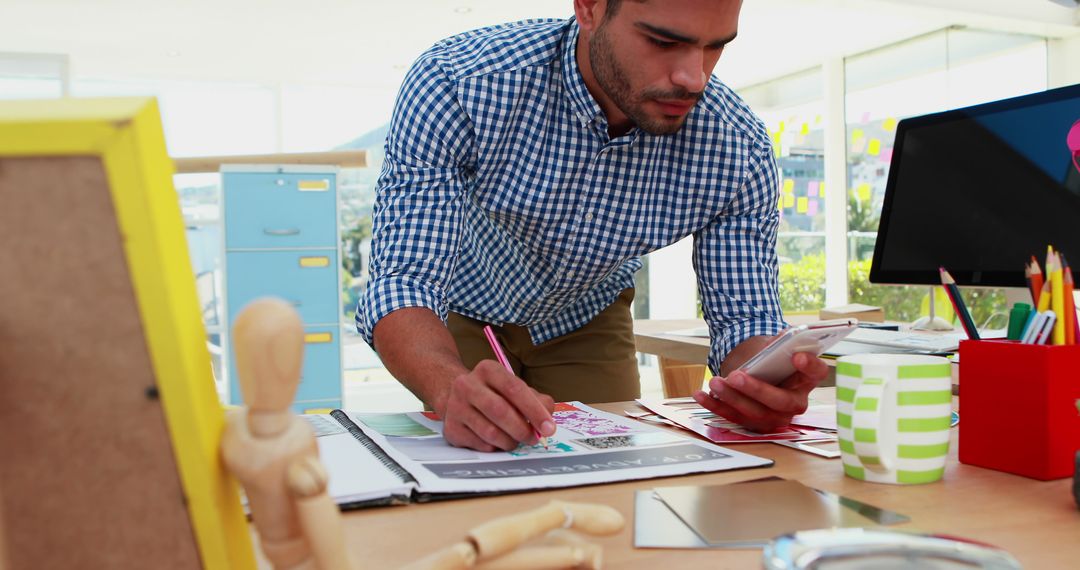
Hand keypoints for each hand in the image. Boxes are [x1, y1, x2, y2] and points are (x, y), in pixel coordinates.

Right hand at [435, 360, 555, 451]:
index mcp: (487, 370)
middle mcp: (467, 385)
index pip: (514, 389)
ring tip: (515, 440)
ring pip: (490, 432)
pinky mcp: (451, 428)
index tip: (548, 427)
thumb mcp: (516, 388)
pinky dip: (495, 447)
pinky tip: (498, 441)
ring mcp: (456, 407)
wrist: (456, 396)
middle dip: (522, 429)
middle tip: (533, 438)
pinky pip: (480, 445)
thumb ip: (537, 400)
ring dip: (510, 441)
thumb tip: (547, 421)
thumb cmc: (494, 393)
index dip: (534, 410)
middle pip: (500, 411)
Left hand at [692, 352, 827, 432]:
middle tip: (736, 376)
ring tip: (715, 381)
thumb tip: (786, 337)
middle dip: (757, 390)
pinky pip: (734, 417)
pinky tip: (700, 394)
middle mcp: (795, 402)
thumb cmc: (768, 356)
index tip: (797, 356)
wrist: (754, 368)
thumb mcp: (775, 344)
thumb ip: (781, 342)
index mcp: (806, 379)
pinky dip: (715, 406)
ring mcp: (774, 417)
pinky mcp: (753, 422)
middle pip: (781, 402)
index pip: (817, 373)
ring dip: (732, 398)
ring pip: (755, 413)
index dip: (810, 366)